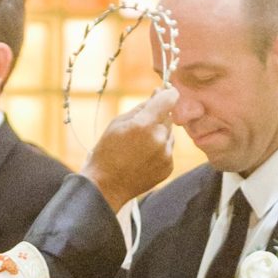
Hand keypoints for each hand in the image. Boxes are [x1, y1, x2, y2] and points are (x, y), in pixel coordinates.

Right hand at [83, 87, 175, 212]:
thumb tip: (159, 91)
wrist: (107, 185)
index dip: (168, 94)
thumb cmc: (107, 151)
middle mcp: (160, 139)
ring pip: (169, 134)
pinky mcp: (169, 166)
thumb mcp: (118, 122)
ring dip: (159, 134)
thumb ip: (142, 106)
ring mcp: (166, 155)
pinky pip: (168, 149)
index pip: (170, 99)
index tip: (164, 93)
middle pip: (169, 117)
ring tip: (139, 145)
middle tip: (140, 127)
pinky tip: (143, 156)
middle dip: (158, 117)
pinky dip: (160, 149)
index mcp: (145, 125)